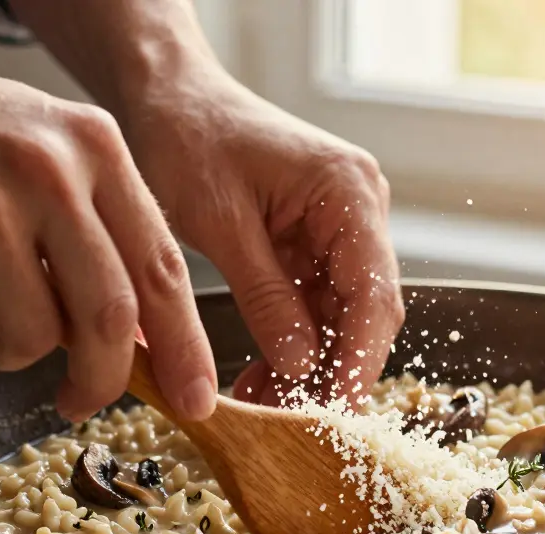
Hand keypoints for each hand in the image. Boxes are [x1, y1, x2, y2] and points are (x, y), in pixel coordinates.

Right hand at [0, 26, 216, 421]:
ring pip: (34, 335)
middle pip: (111, 318)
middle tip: (82, 399)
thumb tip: (142, 331)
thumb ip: (99, 224)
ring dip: (8, 344)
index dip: (185, 346)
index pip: (164, 267)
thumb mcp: (43, 145)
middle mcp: (51, 173)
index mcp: (95, 147)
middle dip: (103, 377)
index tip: (197, 398)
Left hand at [120, 66, 404, 405]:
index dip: (359, 362)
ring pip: (341, 317)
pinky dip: (290, 344)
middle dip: (333, 372)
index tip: (336, 416)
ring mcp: (340, 227)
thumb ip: (265, 295)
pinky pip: (314, 306)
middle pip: (367, 311)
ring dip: (308, 367)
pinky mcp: (315, 242)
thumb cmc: (190, 136)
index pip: (374, 293)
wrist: (171, 96)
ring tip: (265, 410)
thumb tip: (300, 365)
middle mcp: (358, 209)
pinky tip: (261, 381)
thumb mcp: (220, 222)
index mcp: (348, 191)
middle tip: (296, 427)